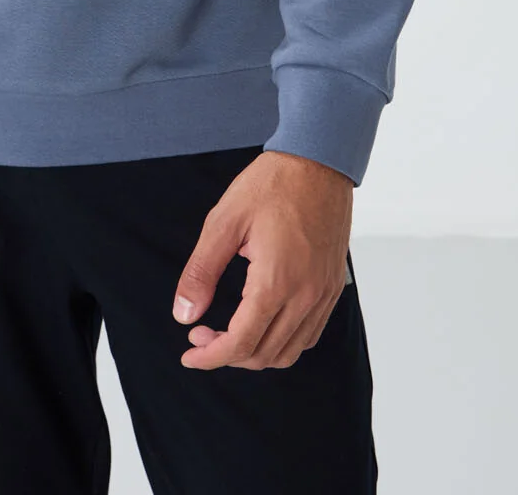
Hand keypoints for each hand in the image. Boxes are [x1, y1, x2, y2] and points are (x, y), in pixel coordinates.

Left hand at [171, 149, 353, 370]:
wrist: (318, 160)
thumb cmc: (271, 184)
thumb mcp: (224, 221)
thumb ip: (202, 272)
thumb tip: (185, 315)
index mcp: (275, 282)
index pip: (241, 344)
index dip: (210, 357)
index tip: (188, 354)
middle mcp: (305, 296)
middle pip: (264, 355)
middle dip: (227, 355)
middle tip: (202, 333)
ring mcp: (323, 293)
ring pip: (289, 351)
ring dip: (256, 352)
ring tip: (229, 332)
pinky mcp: (332, 286)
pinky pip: (309, 334)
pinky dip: (283, 341)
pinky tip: (262, 322)